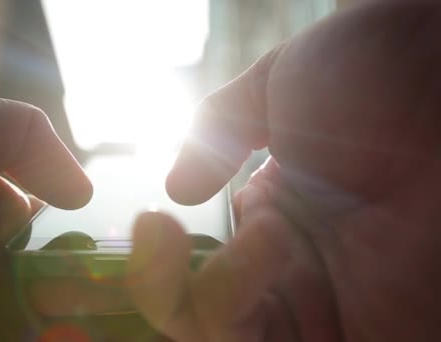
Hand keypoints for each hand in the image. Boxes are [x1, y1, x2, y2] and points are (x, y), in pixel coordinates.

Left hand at [0, 66, 121, 340]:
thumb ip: (30, 144)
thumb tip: (83, 191)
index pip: (64, 256)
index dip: (101, 273)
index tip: (138, 281)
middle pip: (53, 306)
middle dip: (94, 313)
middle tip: (134, 322)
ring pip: (29, 335)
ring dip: (72, 335)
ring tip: (120, 337)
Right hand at [129, 1, 440, 340]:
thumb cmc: (376, 75)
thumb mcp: (274, 91)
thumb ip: (216, 131)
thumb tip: (175, 189)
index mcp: (275, 219)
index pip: (201, 269)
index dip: (162, 260)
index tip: (153, 218)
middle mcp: (293, 270)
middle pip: (201, 318)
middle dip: (158, 285)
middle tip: (156, 229)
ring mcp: (323, 306)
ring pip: (222, 340)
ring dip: (198, 292)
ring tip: (243, 226)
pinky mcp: (355, 336)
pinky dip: (235, 298)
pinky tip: (269, 236)